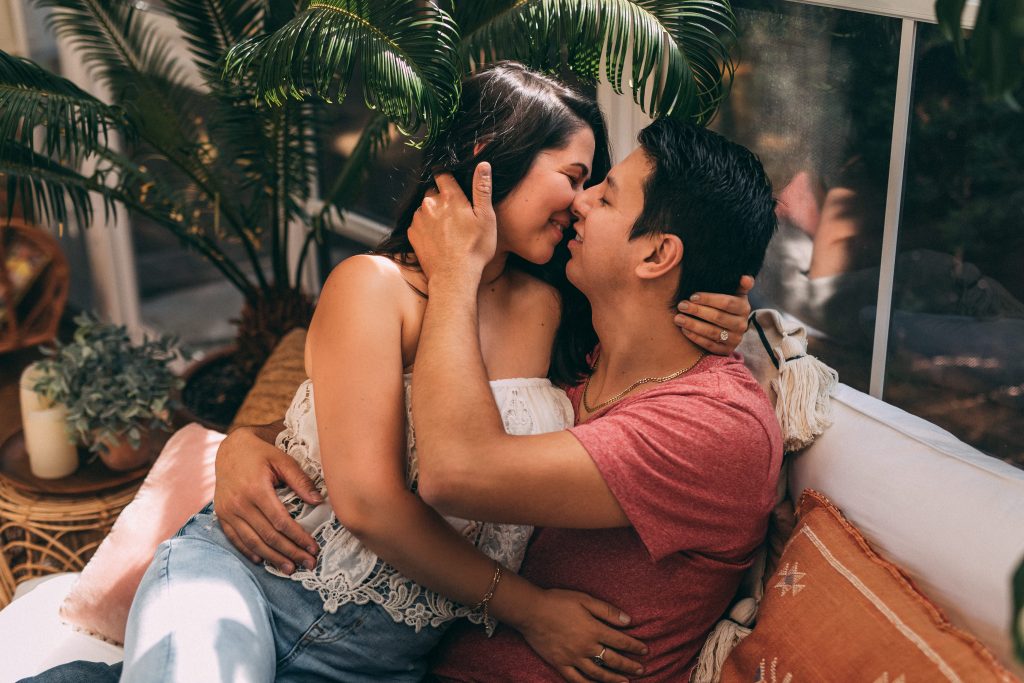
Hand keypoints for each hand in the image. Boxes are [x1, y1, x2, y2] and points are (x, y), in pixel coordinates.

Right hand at [214, 425, 320, 573]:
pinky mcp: (221, 515)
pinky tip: (262, 560)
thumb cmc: (260, 454)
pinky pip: (235, 539)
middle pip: (268, 536)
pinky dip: (249, 551)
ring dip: (272, 558)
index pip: (281, 522)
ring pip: (252, 542)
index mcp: (256, 489)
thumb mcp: (282, 460)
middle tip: (308, 564)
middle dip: (290, 552)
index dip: (298, 537)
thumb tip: (318, 501)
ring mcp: (227, 511)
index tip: (313, 547)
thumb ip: (300, 480)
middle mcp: (239, 503)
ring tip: (289, 568)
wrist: (230, 449)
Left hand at [407, 163, 496, 281]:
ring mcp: (419, 219)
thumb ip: (482, 188)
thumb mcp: (486, 218)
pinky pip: (418, 223)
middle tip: (456, 215)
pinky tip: (438, 238)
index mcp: (449, 197)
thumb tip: (483, 164)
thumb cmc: (474, 249)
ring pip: (425, 208)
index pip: (442, 174)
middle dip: (442, 198)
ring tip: (447, 230)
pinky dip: (426, 227)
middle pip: (433, 192)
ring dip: (433, 213)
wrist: (454, 277)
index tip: (454, 186)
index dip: (448, 178)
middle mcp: (430, 204)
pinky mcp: (412, 234)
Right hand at [517, 588, 646, 682]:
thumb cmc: (558, 601)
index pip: (620, 641)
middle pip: (613, 660)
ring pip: (598, 674)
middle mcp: (585, 647)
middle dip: (629, 666)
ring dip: (614, 679)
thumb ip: (607, 611)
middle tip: (641, 670)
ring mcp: (573, 658)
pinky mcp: (560, 663)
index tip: (645, 650)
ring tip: (625, 682)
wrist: (531, 611)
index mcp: (593, 629)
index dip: (635, 646)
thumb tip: (628, 620)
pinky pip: (577, 679)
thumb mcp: (585, 599)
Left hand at [674, 275, 754, 354]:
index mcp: (744, 308)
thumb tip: (744, 278)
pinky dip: (695, 338)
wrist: (732, 329)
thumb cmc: (728, 306)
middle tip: (681, 306)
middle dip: (697, 311)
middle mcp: (742, 325)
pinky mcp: (727, 350)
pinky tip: (684, 330)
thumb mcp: (736, 294)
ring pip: (712, 332)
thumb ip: (740, 285)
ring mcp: (735, 339)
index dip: (709, 299)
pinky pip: (709, 345)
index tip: (692, 296)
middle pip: (718, 317)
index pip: (726, 303)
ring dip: (693, 325)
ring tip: (678, 318)